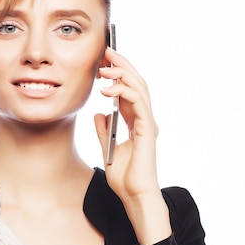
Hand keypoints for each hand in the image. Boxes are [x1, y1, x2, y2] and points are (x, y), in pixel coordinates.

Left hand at [94, 47, 170, 244]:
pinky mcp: (147, 129)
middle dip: (122, 64)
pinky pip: (137, 103)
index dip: (118, 73)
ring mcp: (147, 123)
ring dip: (122, 73)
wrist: (133, 195)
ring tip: (105, 65)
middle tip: (107, 50)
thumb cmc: (124, 176)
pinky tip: (107, 88)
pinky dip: (123, 91)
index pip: (128, 89)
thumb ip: (103, 130)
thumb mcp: (107, 147)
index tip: (103, 60)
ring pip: (139, 88)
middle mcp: (144, 119)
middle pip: (136, 83)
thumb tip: (98, 113)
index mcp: (135, 121)